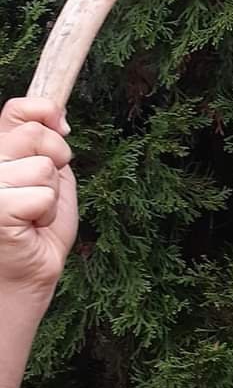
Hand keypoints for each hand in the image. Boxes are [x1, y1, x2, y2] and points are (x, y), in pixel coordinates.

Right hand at [0, 97, 77, 296]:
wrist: (23, 278)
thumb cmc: (36, 231)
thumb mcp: (47, 176)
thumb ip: (46, 145)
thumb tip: (58, 116)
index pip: (16, 109)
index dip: (46, 112)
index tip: (62, 128)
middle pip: (34, 135)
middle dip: (56, 160)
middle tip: (44, 191)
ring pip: (43, 168)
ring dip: (50, 195)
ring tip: (33, 215)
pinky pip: (43, 196)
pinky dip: (46, 215)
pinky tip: (30, 228)